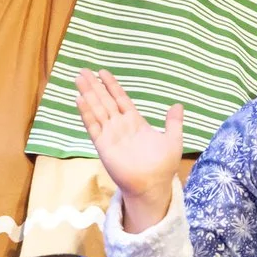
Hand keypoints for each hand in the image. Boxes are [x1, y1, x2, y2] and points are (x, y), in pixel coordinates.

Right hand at [76, 69, 183, 229]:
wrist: (152, 185)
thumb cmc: (162, 165)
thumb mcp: (173, 139)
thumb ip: (174, 122)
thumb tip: (178, 105)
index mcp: (135, 122)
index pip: (121, 99)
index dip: (112, 86)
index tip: (103, 72)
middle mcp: (120, 126)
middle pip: (105, 101)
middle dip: (95, 86)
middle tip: (83, 70)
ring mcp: (110, 134)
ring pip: (97, 110)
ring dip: (88, 95)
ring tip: (79, 79)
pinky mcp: (103, 145)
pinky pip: (93, 126)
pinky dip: (86, 113)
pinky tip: (80, 100)